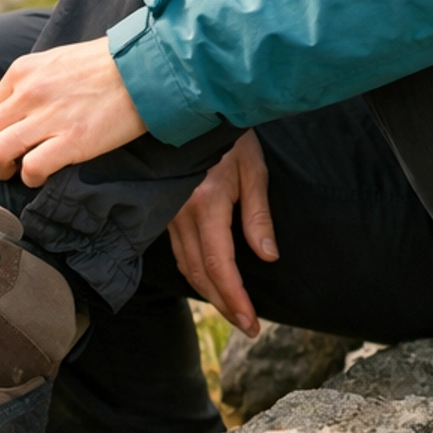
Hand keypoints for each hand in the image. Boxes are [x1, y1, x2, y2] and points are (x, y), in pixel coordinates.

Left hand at [0, 37, 145, 186]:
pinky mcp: (72, 141)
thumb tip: (16, 109)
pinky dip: (30, 178)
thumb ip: (32, 82)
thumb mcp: (56, 61)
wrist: (142, 68)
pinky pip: (32, 168)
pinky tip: (41, 176)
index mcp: (21, 71)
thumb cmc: (103, 65)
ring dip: (1, 170)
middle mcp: (28, 93)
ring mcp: (48, 117)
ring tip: (15, 174)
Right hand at [167, 130, 276, 335]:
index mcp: (206, 202)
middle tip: (247, 326)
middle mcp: (181, 211)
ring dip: (208, 292)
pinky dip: (194, 271)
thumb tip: (267, 257)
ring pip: (185, 264)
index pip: (218, 264)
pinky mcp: (165, 207)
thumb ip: (258, 215)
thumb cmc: (229, 135)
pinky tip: (209, 279)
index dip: (234, 298)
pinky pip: (177, 249)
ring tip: (234, 309)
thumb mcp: (254, 169)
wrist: (192, 106)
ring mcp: (168, 210)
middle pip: (199, 272)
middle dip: (224, 303)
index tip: (251, 323)